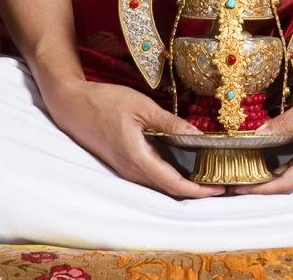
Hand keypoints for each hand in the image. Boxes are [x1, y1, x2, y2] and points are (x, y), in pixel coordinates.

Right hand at [41, 78, 224, 198]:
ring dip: (183, 183)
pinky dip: (169, 174)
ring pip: (159, 184)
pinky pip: (150, 176)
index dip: (198, 191)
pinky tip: (181, 163)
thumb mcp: (141, 106)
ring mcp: (126, 170)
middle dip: (196, 190)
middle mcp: (132, 171)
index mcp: (138, 159)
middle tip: (220, 181)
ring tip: (206, 173)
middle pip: (169, 189)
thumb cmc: (105, 102)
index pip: (174, 184)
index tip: (219, 189)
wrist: (72, 106)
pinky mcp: (123, 164)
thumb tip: (195, 134)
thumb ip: (168, 122)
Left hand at [232, 92, 292, 194]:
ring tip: (249, 175)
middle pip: (292, 186)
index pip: (288, 182)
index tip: (241, 187)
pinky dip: (285, 172)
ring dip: (274, 181)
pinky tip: (270, 167)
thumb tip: (259, 135)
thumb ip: (284, 122)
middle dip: (264, 187)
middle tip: (237, 183)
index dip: (263, 188)